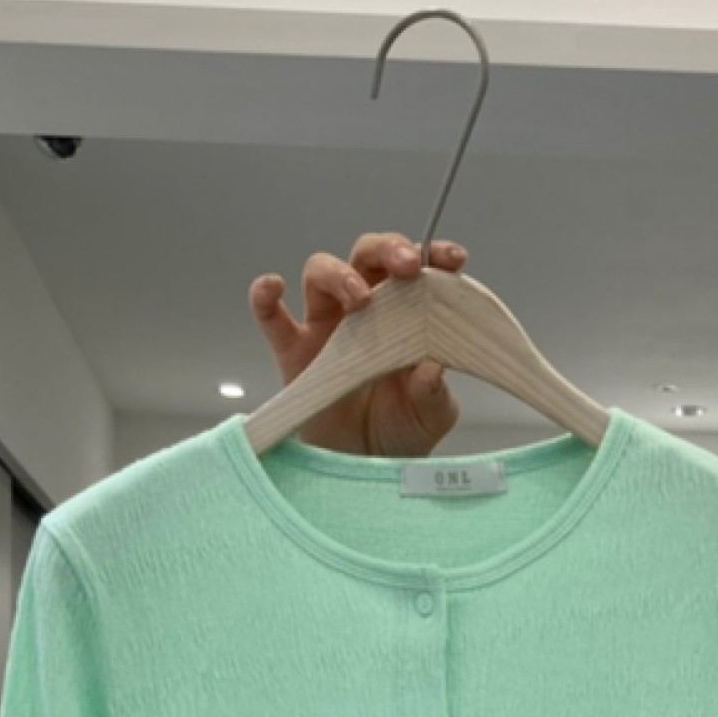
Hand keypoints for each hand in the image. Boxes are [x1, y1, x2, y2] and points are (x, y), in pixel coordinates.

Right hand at [249, 232, 467, 456]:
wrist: (365, 467)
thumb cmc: (402, 431)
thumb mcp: (431, 416)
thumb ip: (434, 394)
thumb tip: (432, 369)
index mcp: (407, 313)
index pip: (419, 268)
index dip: (432, 254)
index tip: (451, 258)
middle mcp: (366, 309)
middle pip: (367, 255)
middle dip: (387, 249)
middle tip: (405, 267)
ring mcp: (327, 327)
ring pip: (321, 272)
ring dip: (338, 274)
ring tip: (358, 298)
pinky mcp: (294, 352)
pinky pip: (272, 317)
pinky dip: (265, 297)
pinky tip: (272, 287)